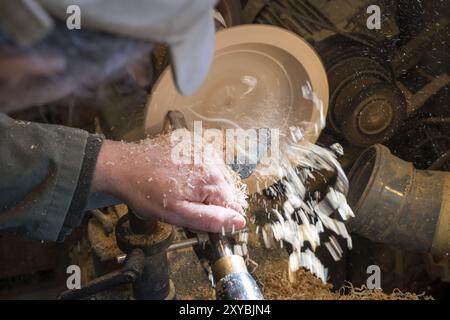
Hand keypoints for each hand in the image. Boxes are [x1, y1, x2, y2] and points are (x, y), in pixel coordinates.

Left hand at [91, 137, 246, 232]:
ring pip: (219, 178)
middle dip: (213, 201)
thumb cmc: (146, 192)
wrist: (125, 166)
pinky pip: (209, 165)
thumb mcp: (178, 214)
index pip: (235, 206)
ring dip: (207, 188)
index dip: (220, 216)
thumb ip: (211, 219)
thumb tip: (239, 221)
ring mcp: (204, 149)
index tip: (201, 218)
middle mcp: (213, 160)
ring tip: (182, 189)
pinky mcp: (195, 144)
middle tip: (187, 204)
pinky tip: (182, 178)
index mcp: (212, 180)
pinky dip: (200, 174)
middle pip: (228, 191)